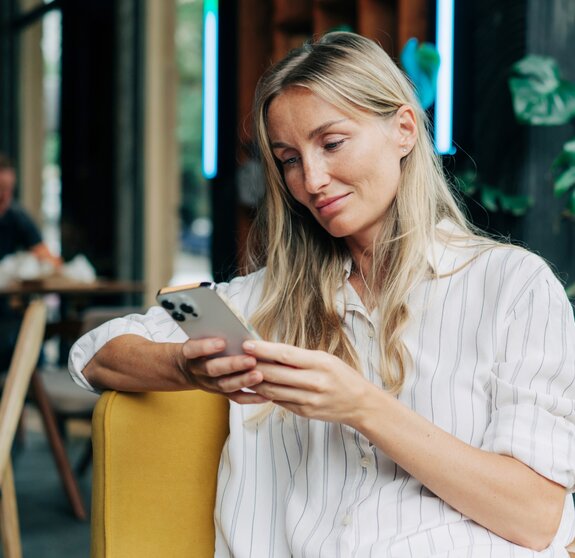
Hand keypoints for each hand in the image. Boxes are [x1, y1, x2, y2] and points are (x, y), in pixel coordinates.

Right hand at [179, 337, 267, 403]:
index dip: (206, 347)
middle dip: (232, 365)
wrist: (188, 369)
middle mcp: (198, 370)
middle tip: (250, 360)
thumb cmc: (202, 347)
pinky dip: (251, 398)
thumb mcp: (201, 336)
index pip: (193, 350)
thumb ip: (215, 332)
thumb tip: (239, 327)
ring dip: (243, 381)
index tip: (222, 342)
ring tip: (259, 375)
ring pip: (225, 385)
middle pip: (213, 369)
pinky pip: (236, 397)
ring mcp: (209, 383)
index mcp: (190, 353)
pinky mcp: (221, 393)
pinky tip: (265, 395)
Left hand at [242, 340, 375, 423]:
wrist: (360, 404)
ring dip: (255, 380)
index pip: (286, 355)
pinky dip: (266, 392)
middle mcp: (314, 382)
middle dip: (253, 365)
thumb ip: (300, 357)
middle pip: (275, 373)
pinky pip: (278, 401)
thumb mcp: (326, 359)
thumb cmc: (342, 376)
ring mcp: (308, 399)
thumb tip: (270, 351)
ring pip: (273, 389)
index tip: (247, 344)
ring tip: (242, 371)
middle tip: (238, 357)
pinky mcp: (304, 412)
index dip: (264, 349)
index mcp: (320, 364)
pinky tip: (257, 386)